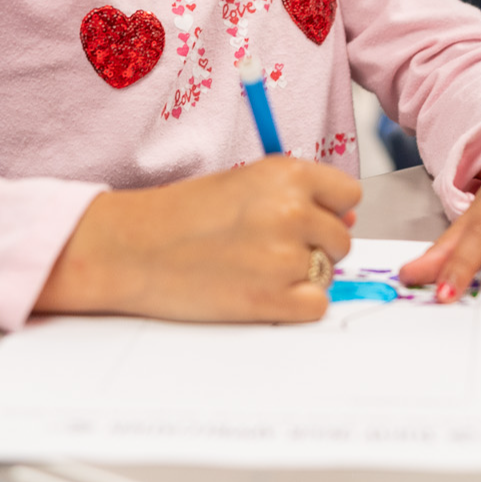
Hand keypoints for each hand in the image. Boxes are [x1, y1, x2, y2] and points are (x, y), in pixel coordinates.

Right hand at [34, 157, 360, 322]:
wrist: (132, 248)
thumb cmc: (180, 214)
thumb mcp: (243, 184)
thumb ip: (296, 195)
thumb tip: (346, 218)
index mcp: (287, 174)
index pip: (348, 195)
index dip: (328, 210)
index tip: (305, 220)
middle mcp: (292, 210)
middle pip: (340, 239)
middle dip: (313, 247)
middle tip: (266, 250)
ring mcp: (284, 256)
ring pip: (327, 273)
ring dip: (301, 277)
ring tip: (254, 269)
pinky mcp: (272, 298)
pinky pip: (316, 307)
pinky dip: (295, 306)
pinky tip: (260, 293)